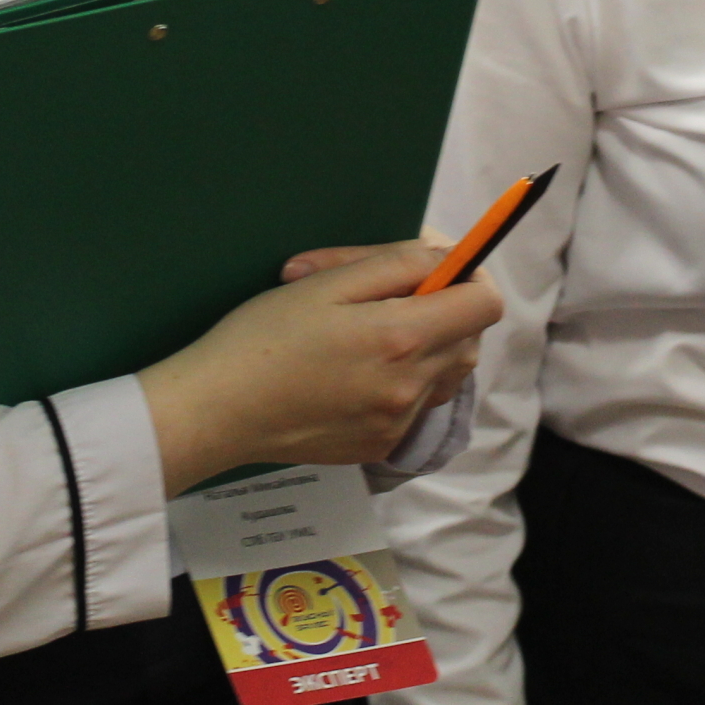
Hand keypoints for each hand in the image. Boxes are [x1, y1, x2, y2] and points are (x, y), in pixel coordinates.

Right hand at [138, 240, 501, 496]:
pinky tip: (355, 370)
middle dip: (446, 309)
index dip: (471, 277)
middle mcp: (412, 388)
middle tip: (390, 293)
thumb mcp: (327, 284)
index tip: (439, 267)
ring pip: (446, 374)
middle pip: (470, 339)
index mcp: (403, 338)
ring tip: (371, 332)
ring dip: (428, 346)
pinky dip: (403, 381)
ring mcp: (398, 423)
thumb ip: (397, 264)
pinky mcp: (380, 447)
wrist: (218, 410)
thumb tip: (446, 258)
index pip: (485, 305)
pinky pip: (416, 406)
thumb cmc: (263, 337)